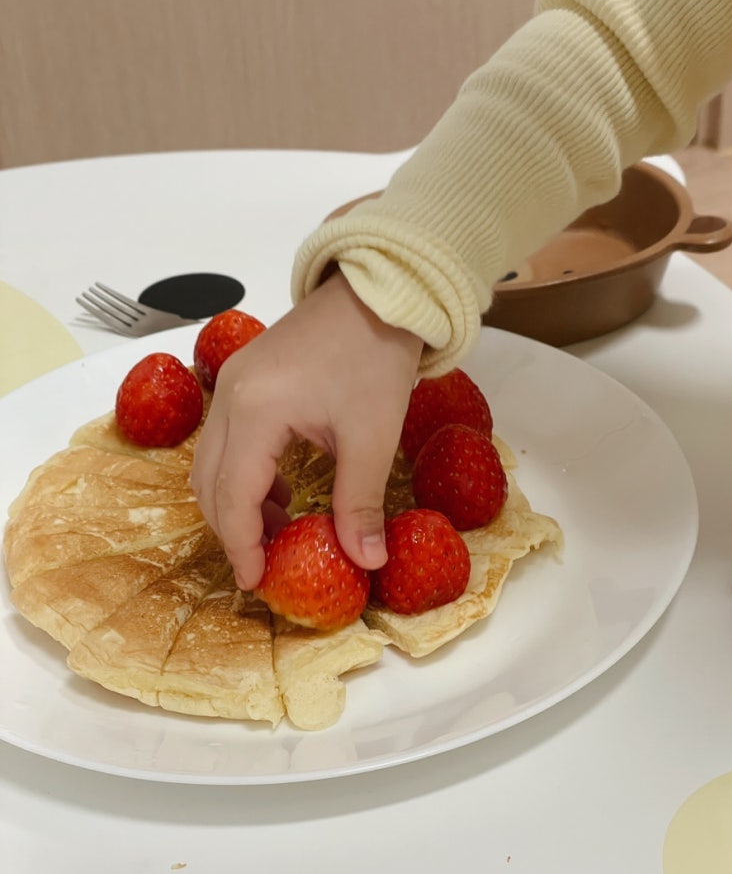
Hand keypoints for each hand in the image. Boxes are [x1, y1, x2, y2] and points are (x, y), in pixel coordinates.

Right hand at [191, 271, 423, 589]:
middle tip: (265, 565)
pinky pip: (230, 441)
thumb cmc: (375, 355)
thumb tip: (367, 561)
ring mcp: (232, 385)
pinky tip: (283, 493)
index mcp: (255, 411)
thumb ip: (360, 502)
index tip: (256, 582)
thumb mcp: (371, 436)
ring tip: (280, 533)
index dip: (242, 546)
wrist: (379, 291)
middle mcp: (230, 398)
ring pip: (214, 462)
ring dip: (238, 503)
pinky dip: (246, 475)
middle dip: (233, 529)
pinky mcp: (246, 380)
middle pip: (209, 482)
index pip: (233, 497)